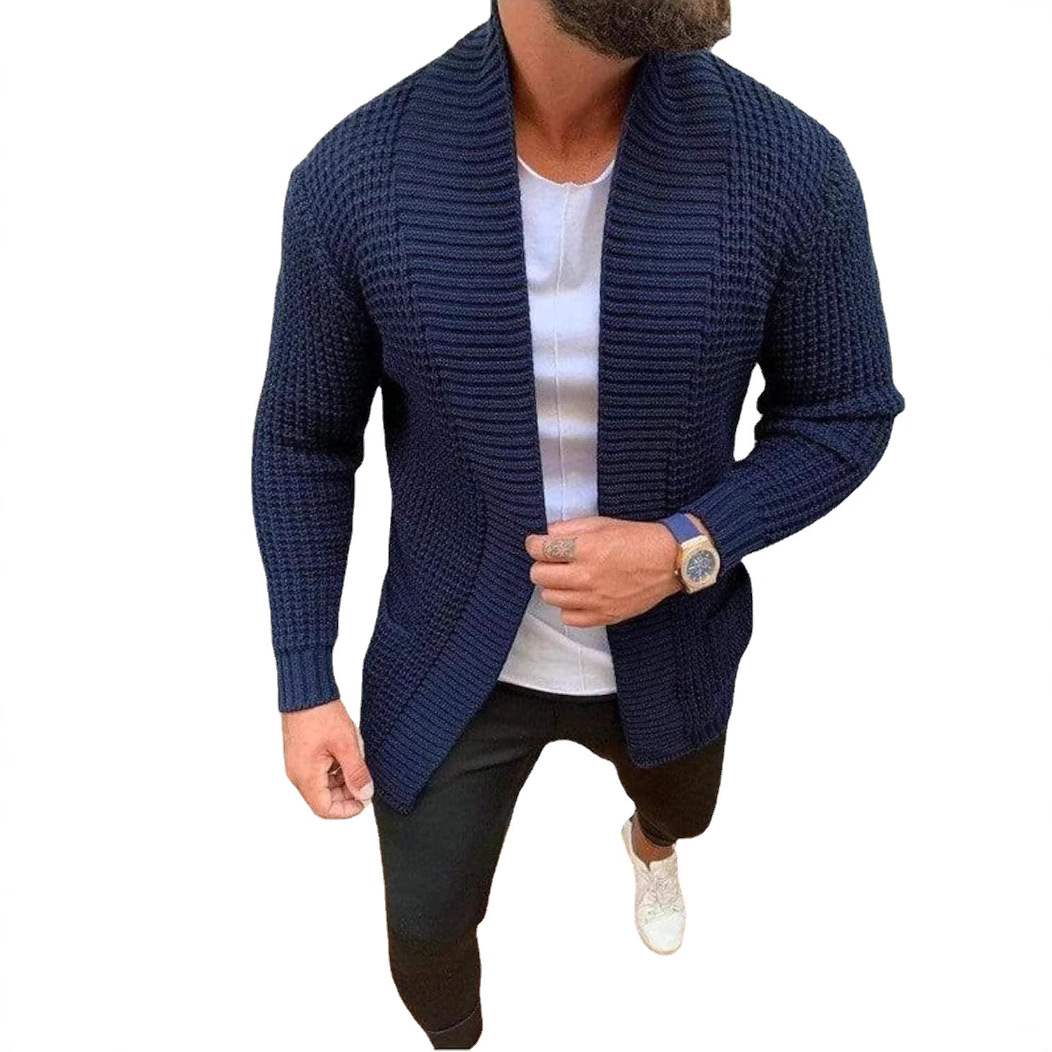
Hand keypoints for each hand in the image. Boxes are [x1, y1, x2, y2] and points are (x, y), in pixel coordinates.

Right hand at [281, 698, 374, 818]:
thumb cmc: (321, 714)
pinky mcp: (301, 754)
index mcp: (305, 776)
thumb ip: (356, 773)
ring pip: (322, 785)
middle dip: (346, 793)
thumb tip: (365, 795)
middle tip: (365, 780)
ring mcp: (298, 764)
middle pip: (323, 799)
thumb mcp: (346, 745)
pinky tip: (347, 754)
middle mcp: (297, 774)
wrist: (304, 690)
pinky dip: (334, 769)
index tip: (364, 800)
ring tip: (357, 762)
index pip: (325, 809)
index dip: (347, 810)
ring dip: (342, 780)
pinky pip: (318, 771)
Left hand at [524, 515, 681, 626]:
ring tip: (569, 578)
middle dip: (542, 565)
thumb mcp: (603, 522)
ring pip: (550, 597)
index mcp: (585, 548)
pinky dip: (569, 607)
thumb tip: (547, 534)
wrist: (670, 561)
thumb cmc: (638, 539)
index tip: (537, 544)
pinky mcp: (604, 615)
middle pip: (539, 575)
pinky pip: (569, 618)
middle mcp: (586, 576)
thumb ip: (570, 527)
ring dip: (554, 586)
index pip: (539, 550)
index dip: (534, 544)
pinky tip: (579, 595)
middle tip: (554, 561)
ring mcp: (594, 599)